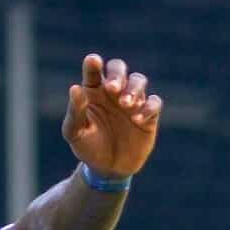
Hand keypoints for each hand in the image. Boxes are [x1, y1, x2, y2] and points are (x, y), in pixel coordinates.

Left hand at [62, 53, 160, 180]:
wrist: (107, 169)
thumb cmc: (88, 147)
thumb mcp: (75, 133)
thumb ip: (75, 112)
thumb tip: (75, 88)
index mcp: (93, 91)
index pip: (93, 71)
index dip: (93, 64)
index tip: (93, 61)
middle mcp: (114, 92)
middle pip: (119, 68)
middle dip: (117, 74)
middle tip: (112, 88)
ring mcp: (132, 101)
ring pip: (138, 81)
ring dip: (133, 89)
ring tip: (125, 104)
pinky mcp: (149, 115)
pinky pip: (154, 103)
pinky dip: (148, 107)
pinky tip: (137, 118)